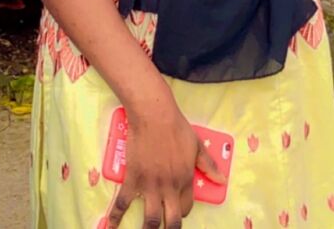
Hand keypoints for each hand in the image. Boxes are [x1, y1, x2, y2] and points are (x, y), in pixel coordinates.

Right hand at [108, 89, 225, 228]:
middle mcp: (169, 187)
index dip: (182, 212)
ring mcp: (150, 185)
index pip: (186, 207)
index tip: (176, 212)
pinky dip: (116, 217)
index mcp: (185, 179)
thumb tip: (222, 181)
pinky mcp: (133, 179)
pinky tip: (111, 225)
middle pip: (171, 220)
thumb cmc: (177, 128)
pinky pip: (123, 203)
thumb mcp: (198, 145)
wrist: (154, 116)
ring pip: (150, 219)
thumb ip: (209, 165)